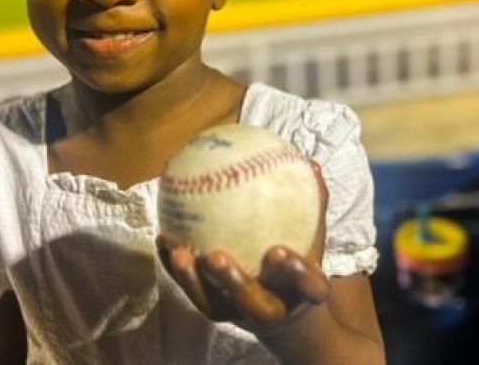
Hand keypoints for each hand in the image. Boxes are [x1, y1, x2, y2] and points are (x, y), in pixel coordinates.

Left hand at [158, 160, 330, 328]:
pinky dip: (176, 268)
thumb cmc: (298, 262)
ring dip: (194, 281)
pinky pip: (191, 290)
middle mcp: (271, 309)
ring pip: (214, 305)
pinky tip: (163, 239)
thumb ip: (315, 204)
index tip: (279, 251)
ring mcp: (239, 314)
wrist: (284, 311)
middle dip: (234, 283)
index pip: (308, 287)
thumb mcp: (312, 238)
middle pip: (253, 304)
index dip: (296, 274)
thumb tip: (312, 164)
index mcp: (302, 293)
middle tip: (216, 257)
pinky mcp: (215, 309)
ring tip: (180, 253)